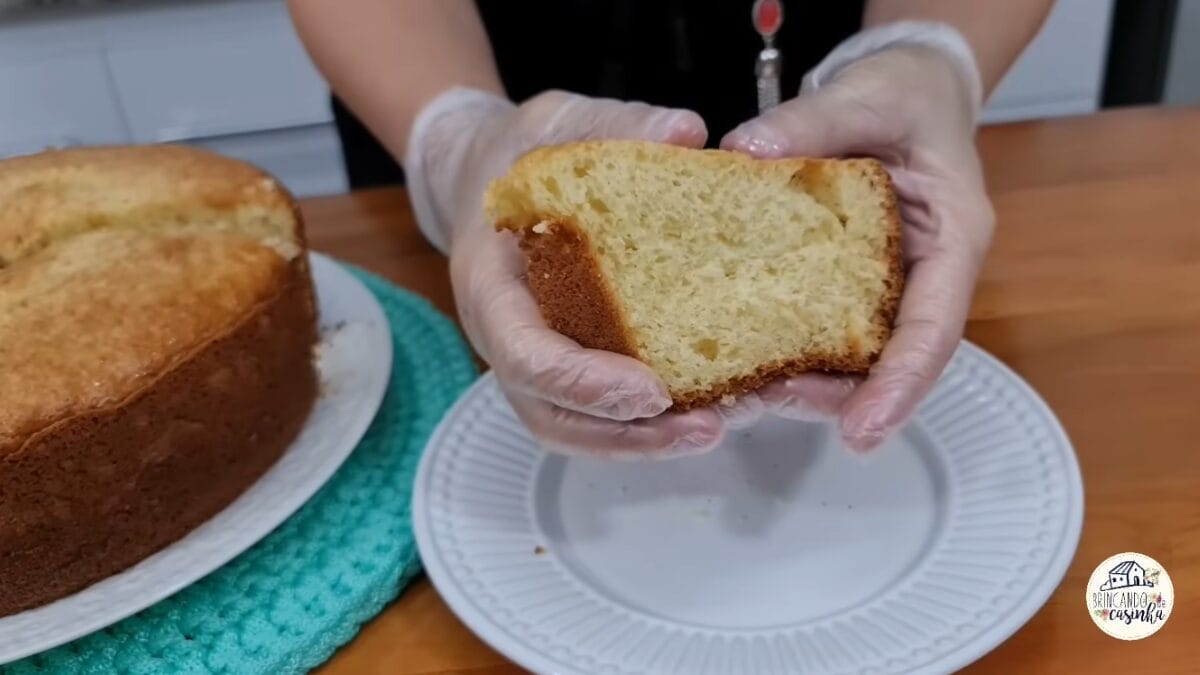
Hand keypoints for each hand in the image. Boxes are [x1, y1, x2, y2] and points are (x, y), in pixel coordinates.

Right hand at [414, 89, 750, 457]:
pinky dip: (643, 425)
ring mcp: (527, 357)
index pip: (523, 352)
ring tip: (717, 428)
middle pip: (548, 413)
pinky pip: (592, 414)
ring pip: (571, 428)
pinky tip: (705, 409)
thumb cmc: (519, 151)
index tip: (650, 390)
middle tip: (704, 428)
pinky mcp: (560, 363)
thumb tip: (688, 131)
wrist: (486, 175)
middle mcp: (502, 334)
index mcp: (489, 281)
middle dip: (625, 435)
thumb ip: (615, 123)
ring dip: (641, 442)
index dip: (583, 382)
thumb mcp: (560, 120)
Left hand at [722, 45, 995, 450]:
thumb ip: (815, 120)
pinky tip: (744, 352)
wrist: (908, 90)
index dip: (901, 384)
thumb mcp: (869, 96)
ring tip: (750, 390)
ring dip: (809, 381)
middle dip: (840, 396)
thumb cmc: (906, 95)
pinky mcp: (849, 282)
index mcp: (951, 239)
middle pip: (892, 359)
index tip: (865, 430)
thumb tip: (749, 152)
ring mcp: (887, 284)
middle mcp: (923, 275)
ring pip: (856, 354)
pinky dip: (790, 345)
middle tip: (775, 401)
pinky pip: (824, 325)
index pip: (934, 327)